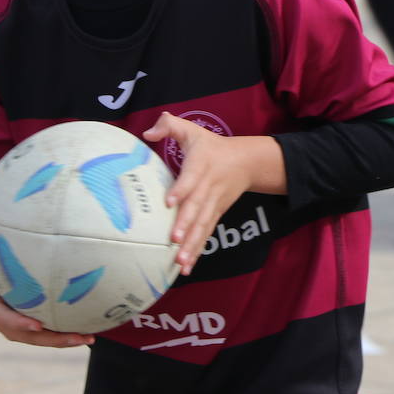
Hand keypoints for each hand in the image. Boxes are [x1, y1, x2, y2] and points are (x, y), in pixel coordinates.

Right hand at [0, 235, 94, 347]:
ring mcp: (19, 326)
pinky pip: (48, 331)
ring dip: (64, 339)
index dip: (20, 324)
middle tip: (77, 336)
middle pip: (30, 336)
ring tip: (88, 337)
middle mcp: (6, 323)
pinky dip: (65, 332)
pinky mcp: (29, 323)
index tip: (37, 325)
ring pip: (42, 338)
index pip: (6, 320)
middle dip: (53, 339)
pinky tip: (87, 329)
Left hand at [143, 112, 275, 276]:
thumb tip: (147, 133)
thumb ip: (169, 125)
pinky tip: (186, 267)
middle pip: (197, 207)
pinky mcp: (215, 216)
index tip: (168, 202)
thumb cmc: (210, 146)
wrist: (245, 162)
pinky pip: (206, 234)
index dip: (181, 189)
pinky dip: (197, 251)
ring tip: (180, 262)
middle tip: (173, 240)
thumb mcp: (191, 129)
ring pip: (202, 226)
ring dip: (192, 244)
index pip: (190, 178)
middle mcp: (208, 187)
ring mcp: (213, 204)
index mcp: (201, 165)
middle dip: (186, 225)